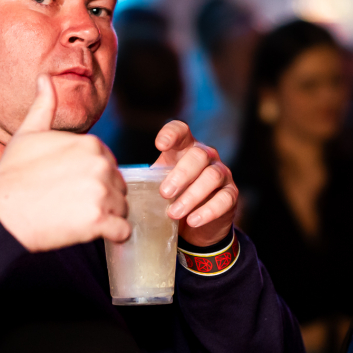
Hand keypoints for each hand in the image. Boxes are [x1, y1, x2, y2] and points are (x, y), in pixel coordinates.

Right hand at [0, 75, 129, 251]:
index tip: (68, 186)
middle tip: (70, 205)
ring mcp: (102, 193)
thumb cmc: (12, 174)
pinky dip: (112, 235)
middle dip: (102, 199)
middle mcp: (101, 165)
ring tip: (76, 218)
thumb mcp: (28, 134)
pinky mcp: (100, 221)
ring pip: (122, 209)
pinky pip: (123, 231)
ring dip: (107, 217)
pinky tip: (91, 232)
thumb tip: (45, 78)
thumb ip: (44, 106)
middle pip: (119, 187)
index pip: (110, 166)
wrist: (0, 213)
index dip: (92, 179)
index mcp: (91, 143)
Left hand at [152, 121, 237, 246]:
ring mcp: (222, 173)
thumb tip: (121, 186)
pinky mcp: (231, 194)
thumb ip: (146, 180)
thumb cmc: (173, 196)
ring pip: (212, 176)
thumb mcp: (158, 183)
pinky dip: (207, 211)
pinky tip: (192, 221)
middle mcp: (206, 156)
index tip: (160, 145)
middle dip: (181, 174)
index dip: (172, 134)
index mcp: (184, 149)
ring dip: (192, 196)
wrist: (194, 222)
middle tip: (164, 193)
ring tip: (174, 213)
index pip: (181, 131)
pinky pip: (224, 199)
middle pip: (198, 155)